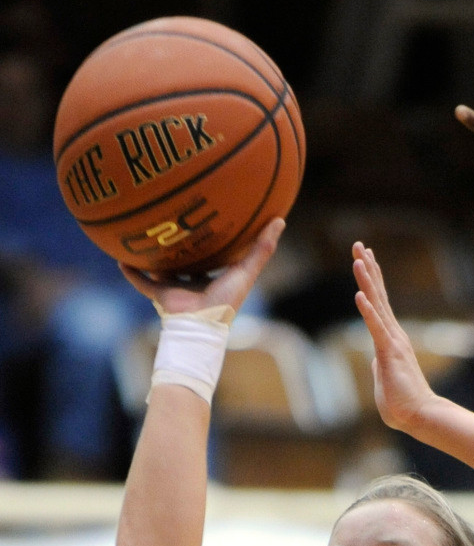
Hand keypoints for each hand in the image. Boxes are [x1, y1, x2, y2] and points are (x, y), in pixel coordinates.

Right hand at [118, 218, 284, 315]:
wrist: (200, 326)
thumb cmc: (225, 303)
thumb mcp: (246, 271)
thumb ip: (262, 249)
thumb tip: (280, 220)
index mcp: (213, 279)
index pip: (212, 256)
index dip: (212, 240)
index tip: (208, 219)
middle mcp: (193, 283)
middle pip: (185, 260)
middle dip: (180, 244)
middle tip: (173, 220)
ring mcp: (175, 289)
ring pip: (161, 269)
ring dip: (153, 255)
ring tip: (143, 233)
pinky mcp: (159, 296)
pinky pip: (141, 282)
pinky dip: (131, 272)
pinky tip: (120, 256)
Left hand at [352, 241, 438, 432]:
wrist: (419, 415)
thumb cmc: (402, 403)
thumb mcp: (384, 378)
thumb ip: (379, 365)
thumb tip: (375, 359)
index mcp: (390, 339)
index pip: (379, 304)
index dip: (371, 280)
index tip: (365, 259)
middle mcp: (394, 334)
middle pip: (378, 295)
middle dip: (368, 269)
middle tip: (360, 245)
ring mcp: (393, 342)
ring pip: (377, 305)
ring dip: (367, 281)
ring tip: (358, 258)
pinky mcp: (390, 353)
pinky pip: (375, 328)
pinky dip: (366, 311)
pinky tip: (358, 295)